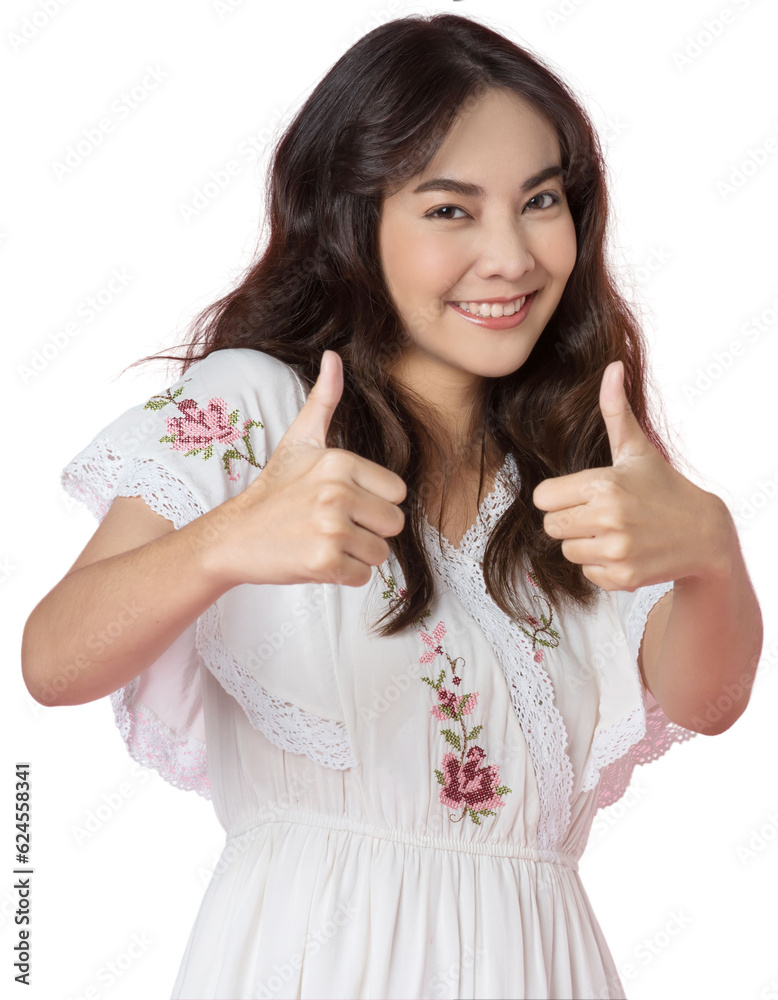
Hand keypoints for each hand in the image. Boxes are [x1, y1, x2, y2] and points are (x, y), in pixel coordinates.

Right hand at [209, 350, 406, 587]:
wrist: (233, 535)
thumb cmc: (274, 490)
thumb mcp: (299, 440)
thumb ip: (323, 400)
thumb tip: (333, 356)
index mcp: (341, 461)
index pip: (398, 493)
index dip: (375, 502)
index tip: (345, 502)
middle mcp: (338, 492)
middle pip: (394, 524)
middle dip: (369, 531)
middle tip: (333, 526)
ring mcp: (331, 528)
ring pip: (381, 553)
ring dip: (357, 555)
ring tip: (324, 542)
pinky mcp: (323, 561)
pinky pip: (362, 577)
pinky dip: (343, 576)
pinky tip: (317, 561)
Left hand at [531, 360, 731, 591]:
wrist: (703, 534)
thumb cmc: (662, 487)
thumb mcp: (637, 450)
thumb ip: (616, 411)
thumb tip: (613, 366)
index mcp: (604, 484)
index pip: (543, 498)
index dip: (557, 496)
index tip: (580, 494)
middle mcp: (609, 519)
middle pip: (550, 526)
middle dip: (568, 520)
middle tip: (596, 513)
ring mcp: (617, 551)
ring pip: (567, 551)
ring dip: (583, 544)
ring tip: (613, 531)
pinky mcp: (622, 578)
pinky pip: (586, 573)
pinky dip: (600, 566)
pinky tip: (624, 550)